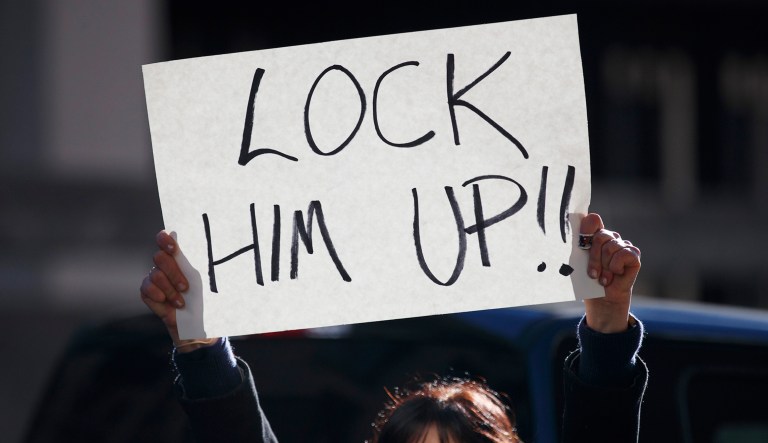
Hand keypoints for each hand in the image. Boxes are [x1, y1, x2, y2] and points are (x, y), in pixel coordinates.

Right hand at [139, 231, 214, 351]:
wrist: (195, 323)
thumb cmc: (202, 298)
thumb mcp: (200, 280)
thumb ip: (190, 263)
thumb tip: (190, 246)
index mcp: (178, 258)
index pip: (164, 239)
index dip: (164, 240)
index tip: (173, 248)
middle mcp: (163, 266)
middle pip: (159, 257)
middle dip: (173, 273)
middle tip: (185, 287)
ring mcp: (154, 278)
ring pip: (155, 275)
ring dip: (170, 290)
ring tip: (181, 302)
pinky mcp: (147, 292)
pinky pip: (146, 288)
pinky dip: (158, 296)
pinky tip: (167, 303)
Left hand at [579, 213, 640, 332]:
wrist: (601, 299)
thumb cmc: (588, 280)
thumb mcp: (579, 260)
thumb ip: (581, 240)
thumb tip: (588, 217)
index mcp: (595, 235)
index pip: (593, 220)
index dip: (587, 229)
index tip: (581, 242)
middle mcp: (610, 237)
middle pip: (600, 236)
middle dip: (594, 258)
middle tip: (592, 273)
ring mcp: (623, 245)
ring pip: (611, 247)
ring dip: (604, 267)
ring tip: (603, 278)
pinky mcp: (633, 254)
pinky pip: (623, 254)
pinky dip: (616, 267)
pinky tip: (615, 275)